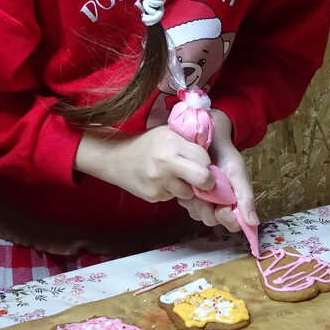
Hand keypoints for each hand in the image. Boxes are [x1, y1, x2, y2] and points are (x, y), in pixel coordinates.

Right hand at [74, 126, 214, 202]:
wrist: (116, 158)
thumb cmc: (148, 143)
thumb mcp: (168, 132)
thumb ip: (189, 140)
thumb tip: (213, 152)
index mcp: (172, 142)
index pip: (204, 158)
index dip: (206, 162)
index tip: (202, 162)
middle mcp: (166, 162)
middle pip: (203, 178)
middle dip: (207, 182)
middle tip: (203, 179)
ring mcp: (159, 181)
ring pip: (189, 192)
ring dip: (187, 187)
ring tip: (174, 176)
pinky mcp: (153, 195)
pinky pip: (173, 197)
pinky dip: (172, 191)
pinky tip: (161, 181)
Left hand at [178, 110, 257, 231]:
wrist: (207, 137)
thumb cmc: (226, 155)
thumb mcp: (237, 173)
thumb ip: (245, 198)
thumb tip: (254, 224)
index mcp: (232, 202)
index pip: (231, 223)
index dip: (227, 219)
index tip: (224, 208)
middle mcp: (217, 205)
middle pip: (212, 220)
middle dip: (209, 210)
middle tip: (205, 193)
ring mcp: (201, 200)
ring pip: (198, 214)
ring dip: (196, 202)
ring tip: (196, 185)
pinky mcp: (187, 194)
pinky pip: (186, 204)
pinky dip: (186, 196)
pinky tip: (188, 183)